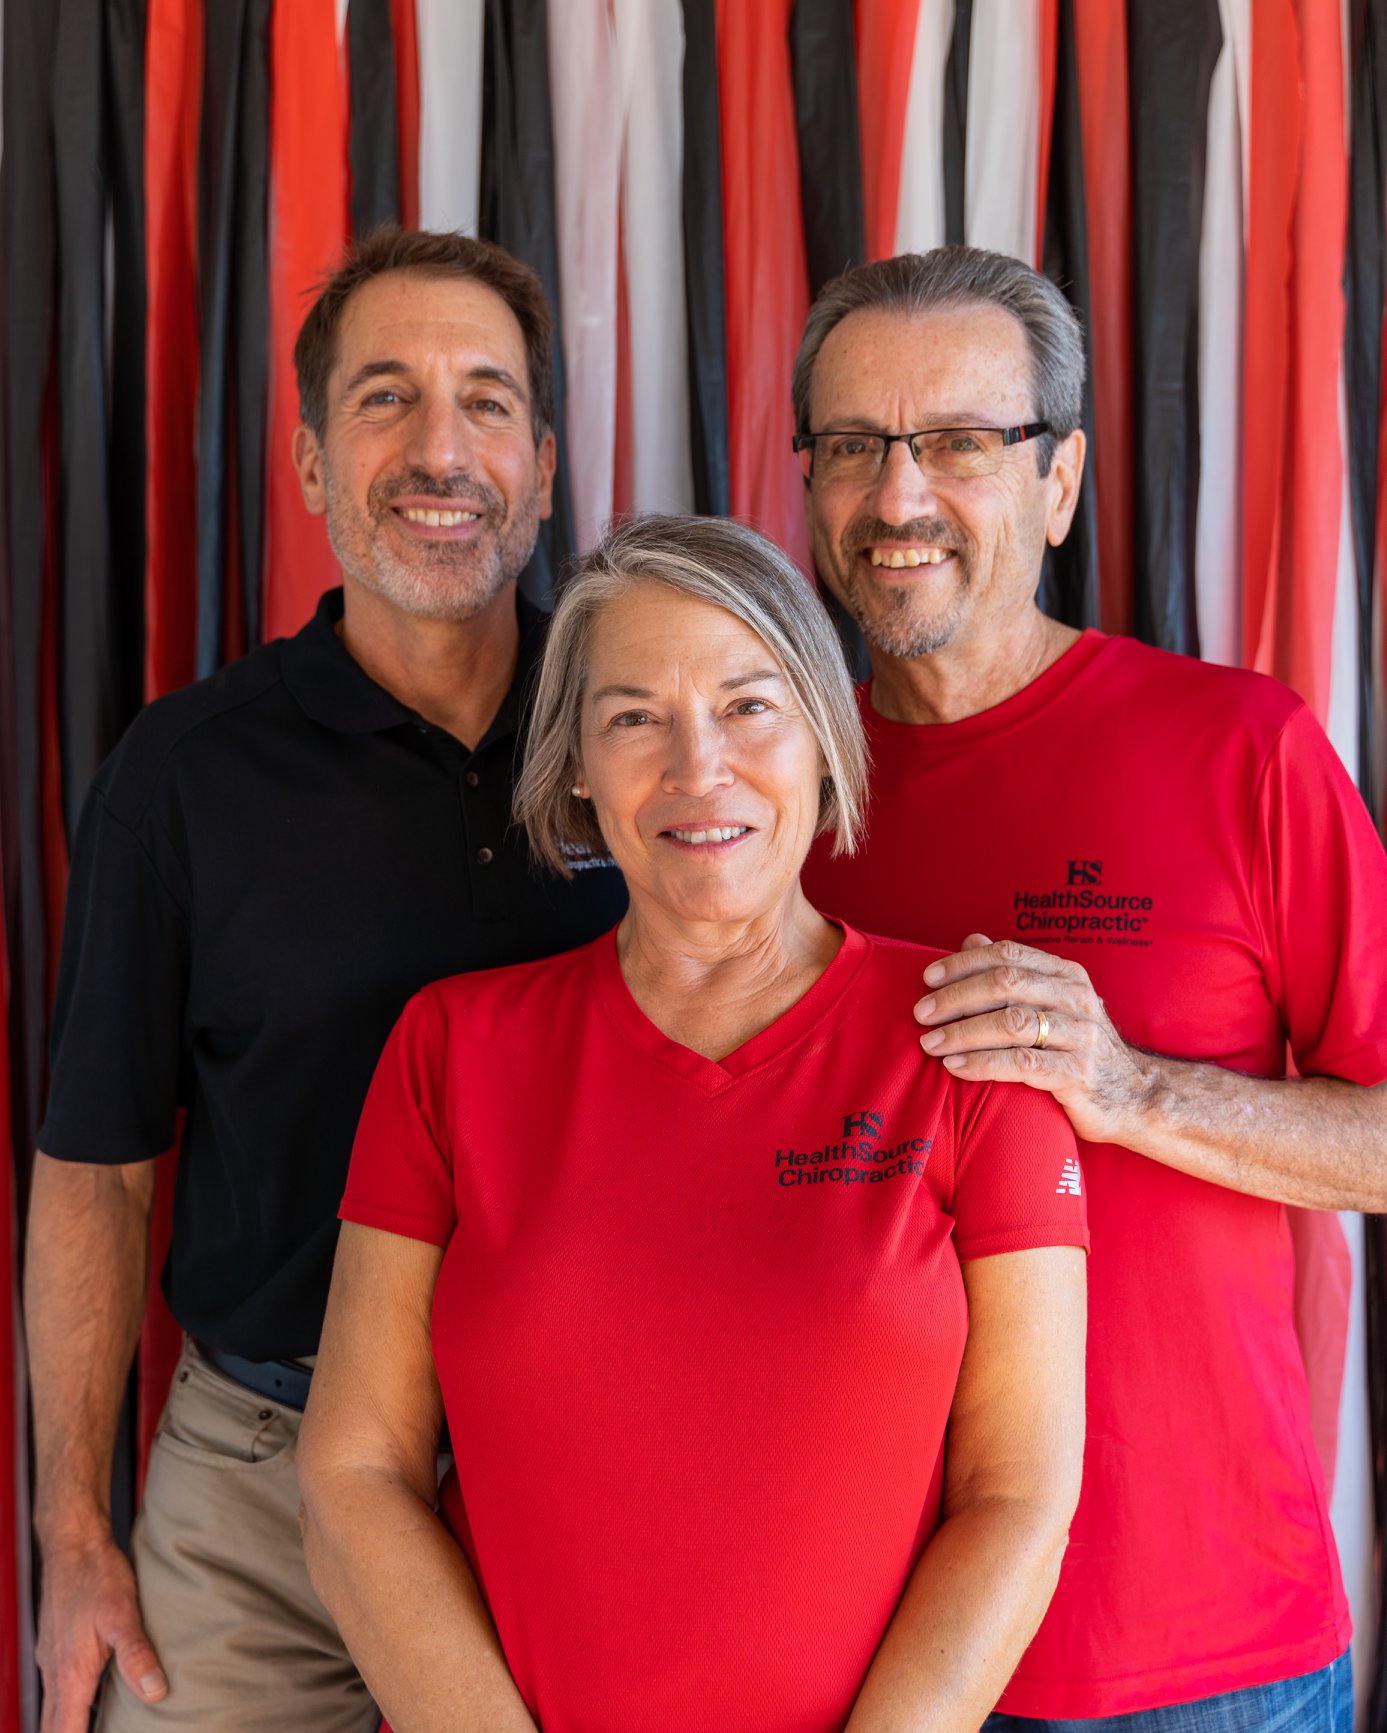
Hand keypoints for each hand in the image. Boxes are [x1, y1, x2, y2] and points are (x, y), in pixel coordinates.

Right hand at [36, 1532, 166, 1731]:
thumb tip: (155, 1693)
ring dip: (70, 1724)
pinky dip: (71, 1704)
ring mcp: (52, 1660)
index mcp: (71, 1675)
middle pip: (54, 1726)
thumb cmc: (97, 1574)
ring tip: (96, 1728)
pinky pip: (58, 1689)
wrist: (73, 1543)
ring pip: (54, 1709)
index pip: (66, 1732)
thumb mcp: (122, 1614)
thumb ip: (136, 1655)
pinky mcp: (56, 1647)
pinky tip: (92, 1698)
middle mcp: (56, 1674)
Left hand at [913, 934, 1156, 1144]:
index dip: (964, 964)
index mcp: (1066, 975)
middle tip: (922, 1014)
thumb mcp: (1052, 1003)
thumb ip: (1014, 972)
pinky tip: (956, 1067)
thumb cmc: (1078, 1047)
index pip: (1008, 954)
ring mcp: (1080, 1036)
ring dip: (963, 1032)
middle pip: (1006, 984)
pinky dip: (983, 1063)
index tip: (927, 978)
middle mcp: (1076, 999)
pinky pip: (1021, 1064)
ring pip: (1011, 1024)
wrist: (1134, 1097)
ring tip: (930, 1044)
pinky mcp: (1078, 1075)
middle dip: (956, 997)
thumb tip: (971, 940)